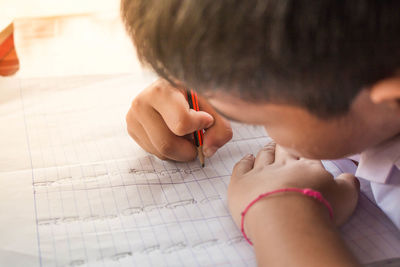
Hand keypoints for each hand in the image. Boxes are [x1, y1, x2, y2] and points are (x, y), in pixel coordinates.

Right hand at [126, 78, 232, 160]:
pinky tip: (173, 134)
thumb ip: (219, 129)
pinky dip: (169, 150)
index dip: (198, 127)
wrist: (176, 88)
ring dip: (179, 150)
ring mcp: (133, 116)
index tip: (206, 119)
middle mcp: (142, 102)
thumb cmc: (196, 97)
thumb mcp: (213, 106)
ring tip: (185, 132)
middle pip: (167, 144)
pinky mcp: (131, 129)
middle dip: (188, 149)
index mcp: (162, 90)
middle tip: (197, 140)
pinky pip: (154, 152)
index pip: (181, 123)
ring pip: (160, 151)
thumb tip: (207, 151)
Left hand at [227, 142, 359, 231]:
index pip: (307, 153)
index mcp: (307, 166)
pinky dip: (245, 161)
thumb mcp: (345, 197)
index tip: (305, 145)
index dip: (306, 149)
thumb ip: (348, 184)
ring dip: (266, 151)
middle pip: (283, 150)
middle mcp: (282, 165)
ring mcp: (259, 172)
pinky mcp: (240, 182)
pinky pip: (241, 166)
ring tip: (268, 147)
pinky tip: (248, 158)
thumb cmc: (318, 209)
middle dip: (285, 145)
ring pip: (263, 156)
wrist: (286, 218)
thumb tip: (349, 177)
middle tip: (284, 141)